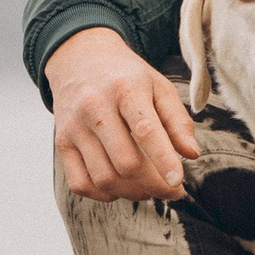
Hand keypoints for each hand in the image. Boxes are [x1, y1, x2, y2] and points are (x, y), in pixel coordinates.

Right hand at [48, 26, 202, 200]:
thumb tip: (192, 155)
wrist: (79, 59)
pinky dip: (104, 194)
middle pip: (126, 162)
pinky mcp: (62, 143)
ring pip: (104, 178)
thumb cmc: (126, 77)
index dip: (163, 160)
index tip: (178, 183)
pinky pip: (80, 184)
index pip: (145, 130)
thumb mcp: (158, 86)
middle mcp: (95, 108)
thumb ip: (178, 121)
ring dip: (132, 192)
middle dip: (154, 185)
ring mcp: (74, 127)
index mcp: (125, 89)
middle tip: (171, 188)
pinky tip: (120, 186)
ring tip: (148, 187)